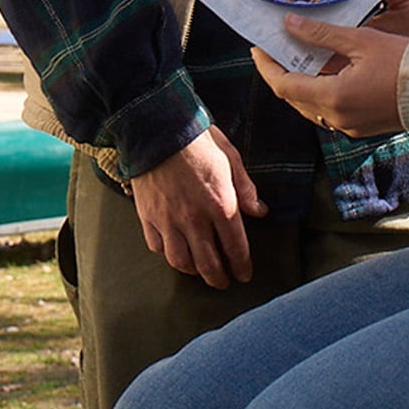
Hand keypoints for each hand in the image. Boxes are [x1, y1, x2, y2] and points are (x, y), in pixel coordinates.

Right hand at [131, 126, 264, 287]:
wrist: (157, 127)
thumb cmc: (197, 138)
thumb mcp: (230, 157)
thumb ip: (246, 188)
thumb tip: (260, 211)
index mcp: (220, 204)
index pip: (235, 247)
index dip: (241, 266)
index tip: (244, 275)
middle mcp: (194, 218)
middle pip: (208, 263)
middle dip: (219, 278)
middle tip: (224, 282)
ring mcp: (168, 220)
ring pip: (181, 261)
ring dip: (193, 271)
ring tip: (200, 271)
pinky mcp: (147, 216)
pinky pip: (157, 246)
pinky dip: (167, 254)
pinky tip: (175, 252)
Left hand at [254, 19, 408, 136]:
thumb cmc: (407, 62)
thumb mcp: (362, 41)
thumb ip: (322, 34)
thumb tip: (289, 24)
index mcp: (333, 97)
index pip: (284, 85)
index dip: (267, 65)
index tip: (258, 45)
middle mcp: (337, 118)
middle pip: (294, 97)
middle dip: (281, 72)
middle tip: (276, 46)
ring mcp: (350, 126)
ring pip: (311, 105)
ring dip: (301, 81)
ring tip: (297, 54)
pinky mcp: (361, 126)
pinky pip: (329, 110)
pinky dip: (320, 90)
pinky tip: (324, 69)